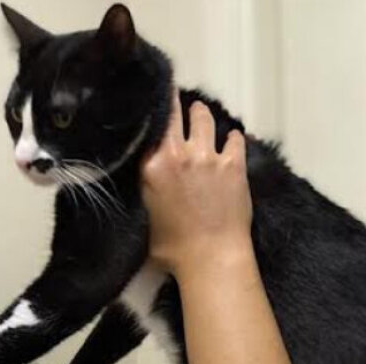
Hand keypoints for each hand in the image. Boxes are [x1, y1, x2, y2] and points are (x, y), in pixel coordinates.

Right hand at [139, 90, 251, 276]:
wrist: (210, 257)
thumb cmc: (172, 246)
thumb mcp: (144, 212)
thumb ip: (144, 186)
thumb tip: (144, 174)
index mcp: (151, 166)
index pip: (148, 127)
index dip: (149, 112)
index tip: (148, 103)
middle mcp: (178, 154)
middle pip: (174, 112)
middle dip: (172, 100)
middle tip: (171, 93)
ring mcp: (208, 157)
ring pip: (203, 118)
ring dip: (200, 113)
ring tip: (199, 111)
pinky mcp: (234, 164)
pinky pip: (234, 138)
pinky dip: (231, 136)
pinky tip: (230, 137)